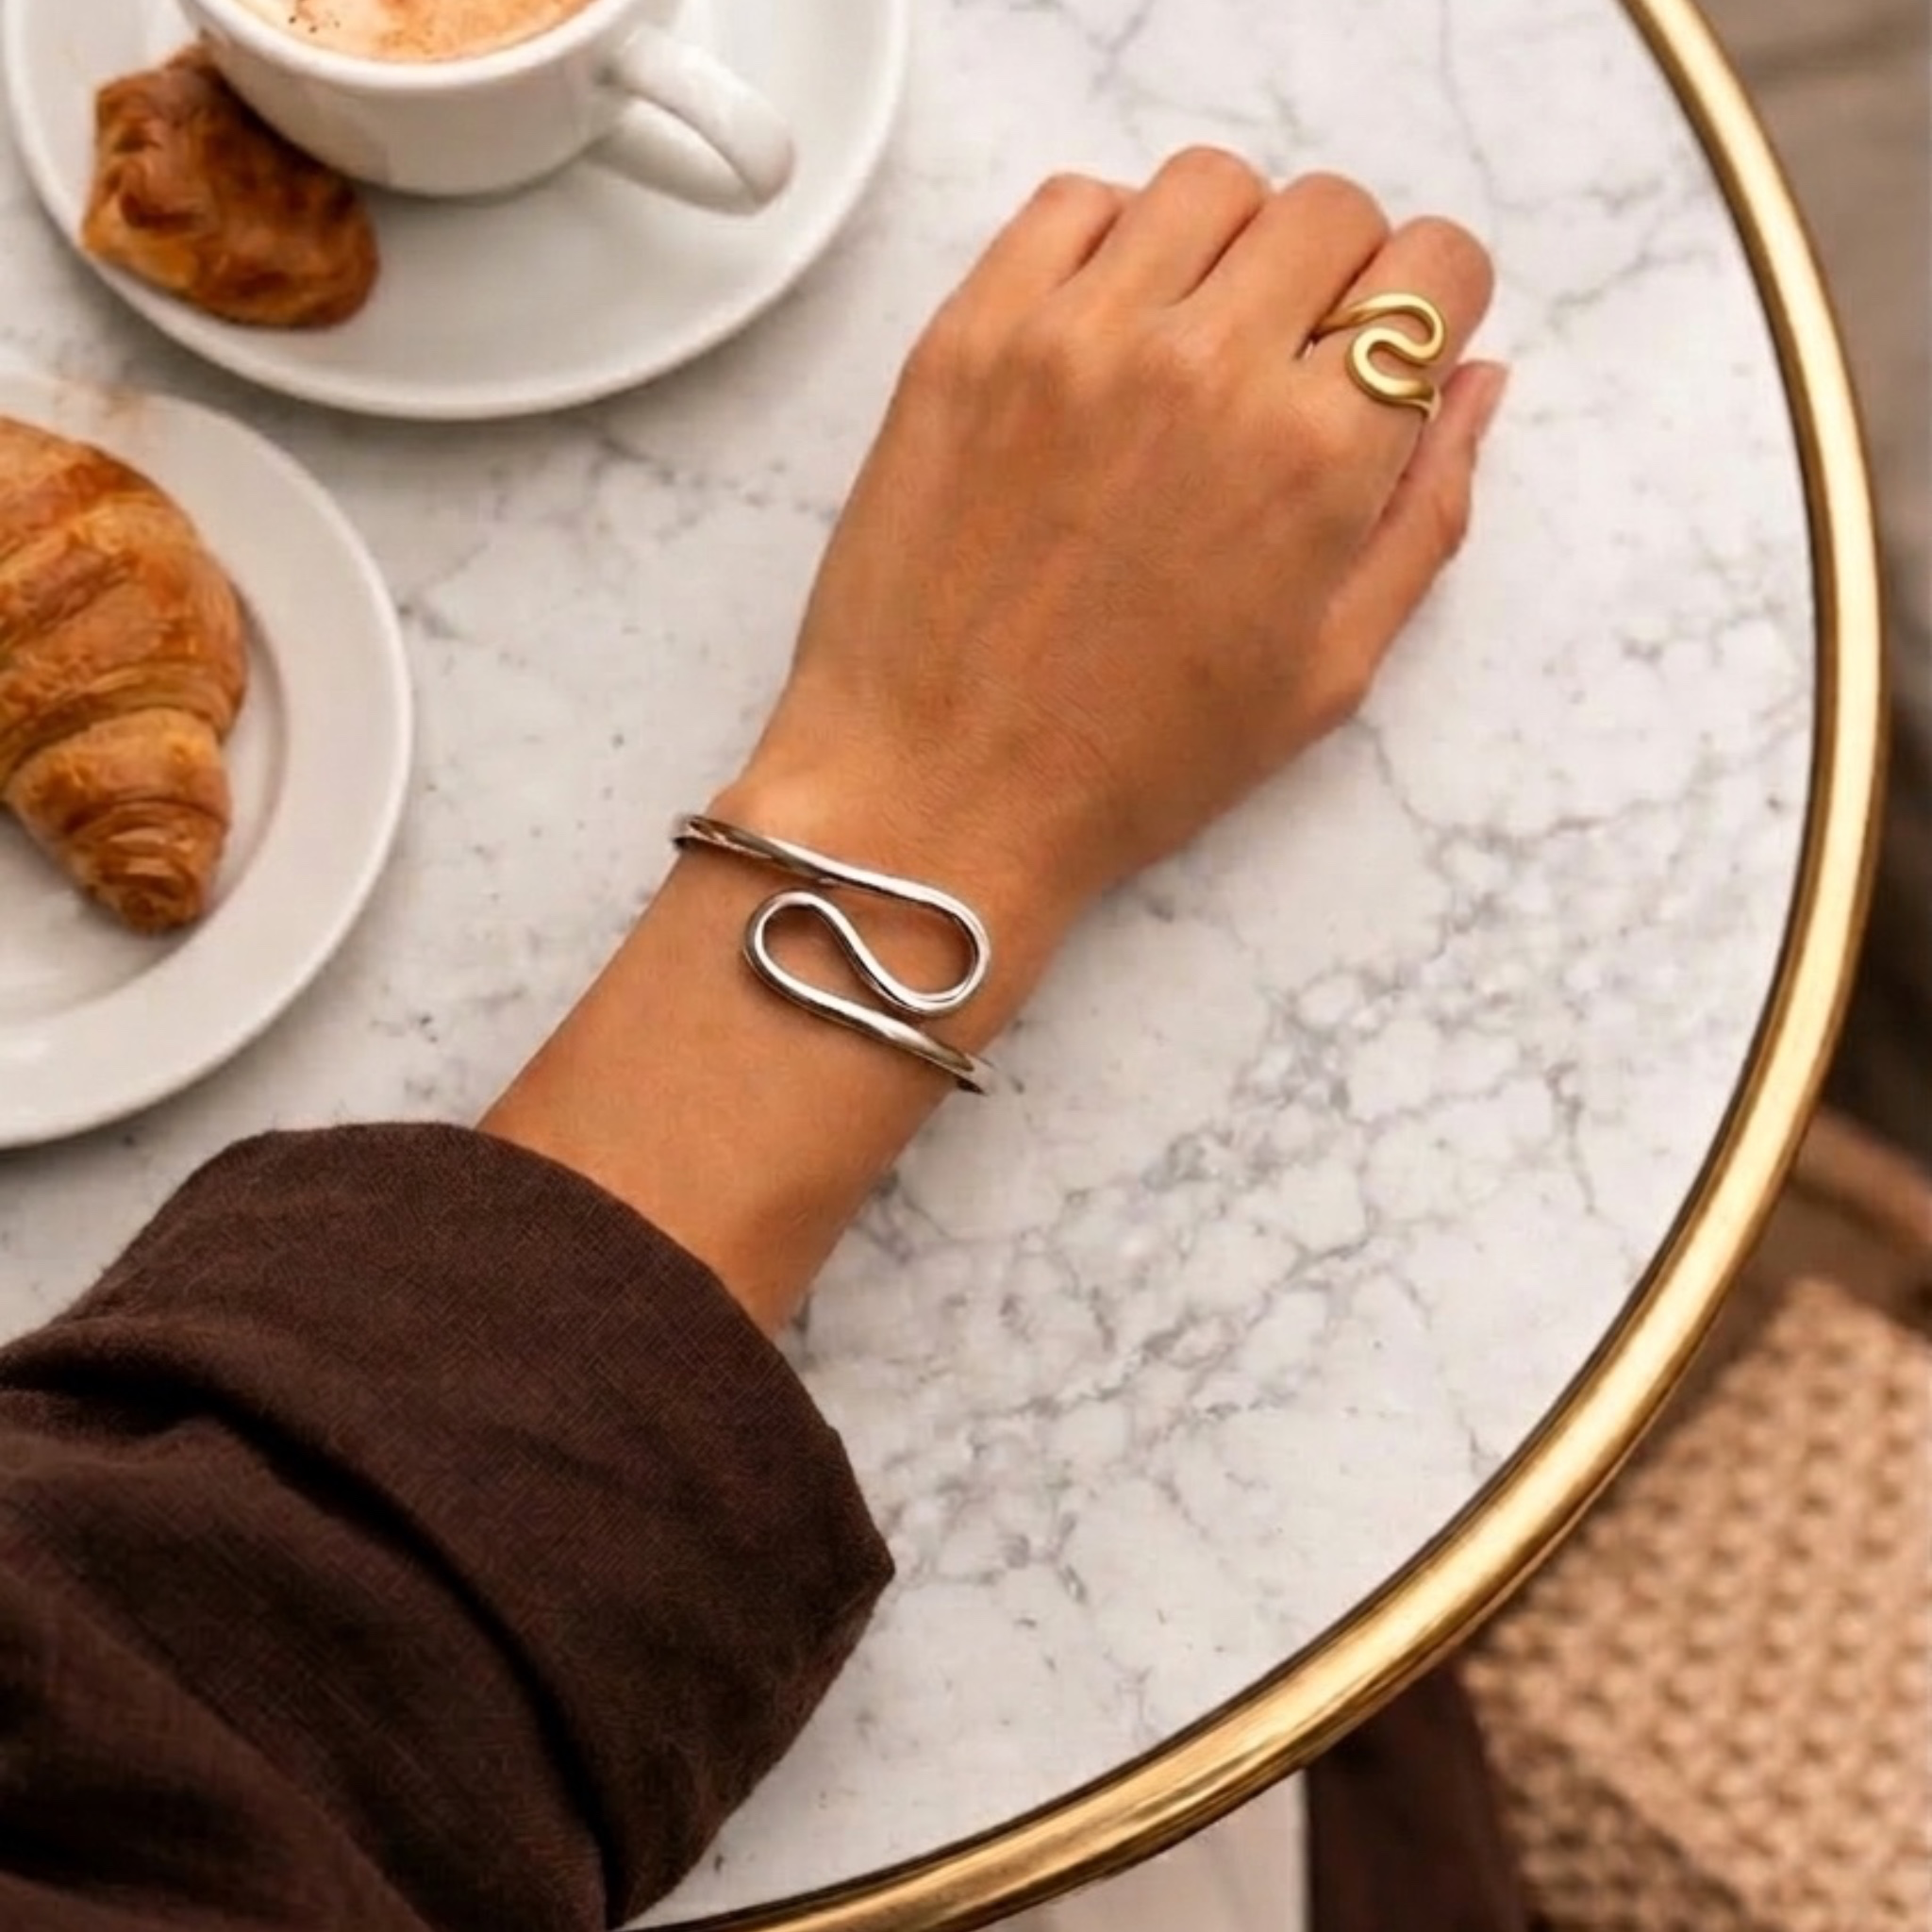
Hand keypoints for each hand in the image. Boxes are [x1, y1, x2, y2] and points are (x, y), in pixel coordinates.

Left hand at [490, 154, 1502, 1330]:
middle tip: (1294, 362)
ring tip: (1195, 342)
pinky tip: (1105, 330)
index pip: (1434, 271)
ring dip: (1229, 245)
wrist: (937, 796)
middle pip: (1329, 212)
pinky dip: (1109, 239)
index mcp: (1316, 455)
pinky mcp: (969, 339)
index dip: (1431, 307)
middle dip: (1341, 274)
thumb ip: (1423, 514)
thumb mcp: (1327, 674)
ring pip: (1206, 188)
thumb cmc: (1130, 766)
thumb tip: (1474, 382)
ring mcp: (1075, 339)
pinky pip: (1070, 205)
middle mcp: (1204, 367)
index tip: (1394, 351)